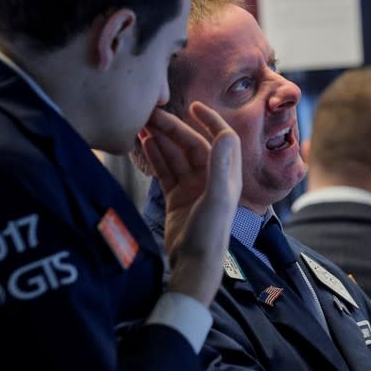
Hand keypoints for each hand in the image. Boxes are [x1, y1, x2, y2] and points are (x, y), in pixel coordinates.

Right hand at [140, 102, 241, 304]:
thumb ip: (219, 166)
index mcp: (228, 175)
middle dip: (174, 129)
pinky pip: (166, 170)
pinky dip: (156, 156)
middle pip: (193, 144)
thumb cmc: (210, 234)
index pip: (222, 138)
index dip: (210, 120)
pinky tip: (144, 143)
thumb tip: (223, 134)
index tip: (194, 105)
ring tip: (142, 124)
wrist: (194, 264)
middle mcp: (212, 178)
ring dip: (162, 140)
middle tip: (152, 114)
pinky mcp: (177, 197)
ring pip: (176, 156)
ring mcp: (193, 187)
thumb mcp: (216, 198)